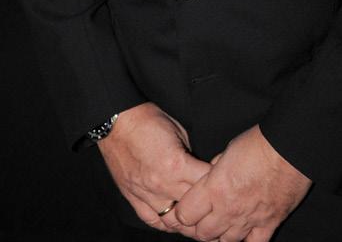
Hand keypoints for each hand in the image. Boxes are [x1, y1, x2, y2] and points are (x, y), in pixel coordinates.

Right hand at [98, 102, 209, 232]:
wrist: (116, 120)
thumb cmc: (147, 119)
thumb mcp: (179, 130)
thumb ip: (190, 153)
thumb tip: (201, 168)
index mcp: (176, 165)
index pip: (206, 184)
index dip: (218, 183)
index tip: (225, 182)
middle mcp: (161, 185)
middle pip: (193, 207)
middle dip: (207, 206)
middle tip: (216, 204)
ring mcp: (145, 194)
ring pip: (173, 221)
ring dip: (187, 221)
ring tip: (199, 218)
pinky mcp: (133, 198)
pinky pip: (152, 220)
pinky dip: (166, 223)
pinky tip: (175, 220)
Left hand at [172, 125, 311, 241]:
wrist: (289, 147)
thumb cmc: (258, 143)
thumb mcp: (227, 151)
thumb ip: (214, 170)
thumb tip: (208, 177)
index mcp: (214, 188)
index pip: (185, 215)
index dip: (182, 213)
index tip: (184, 208)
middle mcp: (228, 209)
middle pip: (203, 234)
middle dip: (199, 227)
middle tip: (202, 218)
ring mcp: (249, 219)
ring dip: (221, 235)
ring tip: (222, 225)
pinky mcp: (269, 223)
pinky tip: (244, 235)